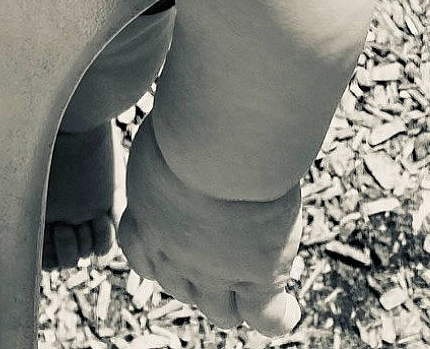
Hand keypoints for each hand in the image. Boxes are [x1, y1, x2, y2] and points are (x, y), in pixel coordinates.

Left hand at [118, 113, 302, 337]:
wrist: (218, 146)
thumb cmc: (189, 120)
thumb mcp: (166, 128)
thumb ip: (173, 140)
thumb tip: (185, 110)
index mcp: (147, 219)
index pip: (143, 255)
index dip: (162, 251)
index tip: (179, 232)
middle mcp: (175, 257)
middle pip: (184, 289)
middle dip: (200, 277)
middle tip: (224, 249)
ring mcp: (216, 274)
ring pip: (223, 313)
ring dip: (236, 300)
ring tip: (255, 282)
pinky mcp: (258, 279)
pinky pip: (266, 318)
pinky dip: (277, 317)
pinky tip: (286, 310)